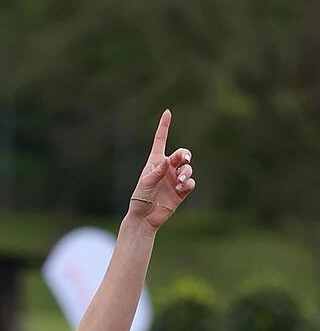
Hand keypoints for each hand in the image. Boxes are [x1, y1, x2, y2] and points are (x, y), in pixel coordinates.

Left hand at [129, 109, 196, 228]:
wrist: (144, 217)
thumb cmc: (140, 198)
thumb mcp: (145, 183)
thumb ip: (157, 172)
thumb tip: (168, 161)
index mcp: (155, 162)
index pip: (160, 141)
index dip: (164, 126)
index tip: (167, 112)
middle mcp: (167, 168)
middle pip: (182, 154)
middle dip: (186, 155)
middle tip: (185, 159)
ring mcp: (175, 179)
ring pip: (188, 169)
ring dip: (186, 174)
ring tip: (180, 183)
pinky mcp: (181, 191)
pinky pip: (191, 183)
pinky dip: (188, 185)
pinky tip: (181, 190)